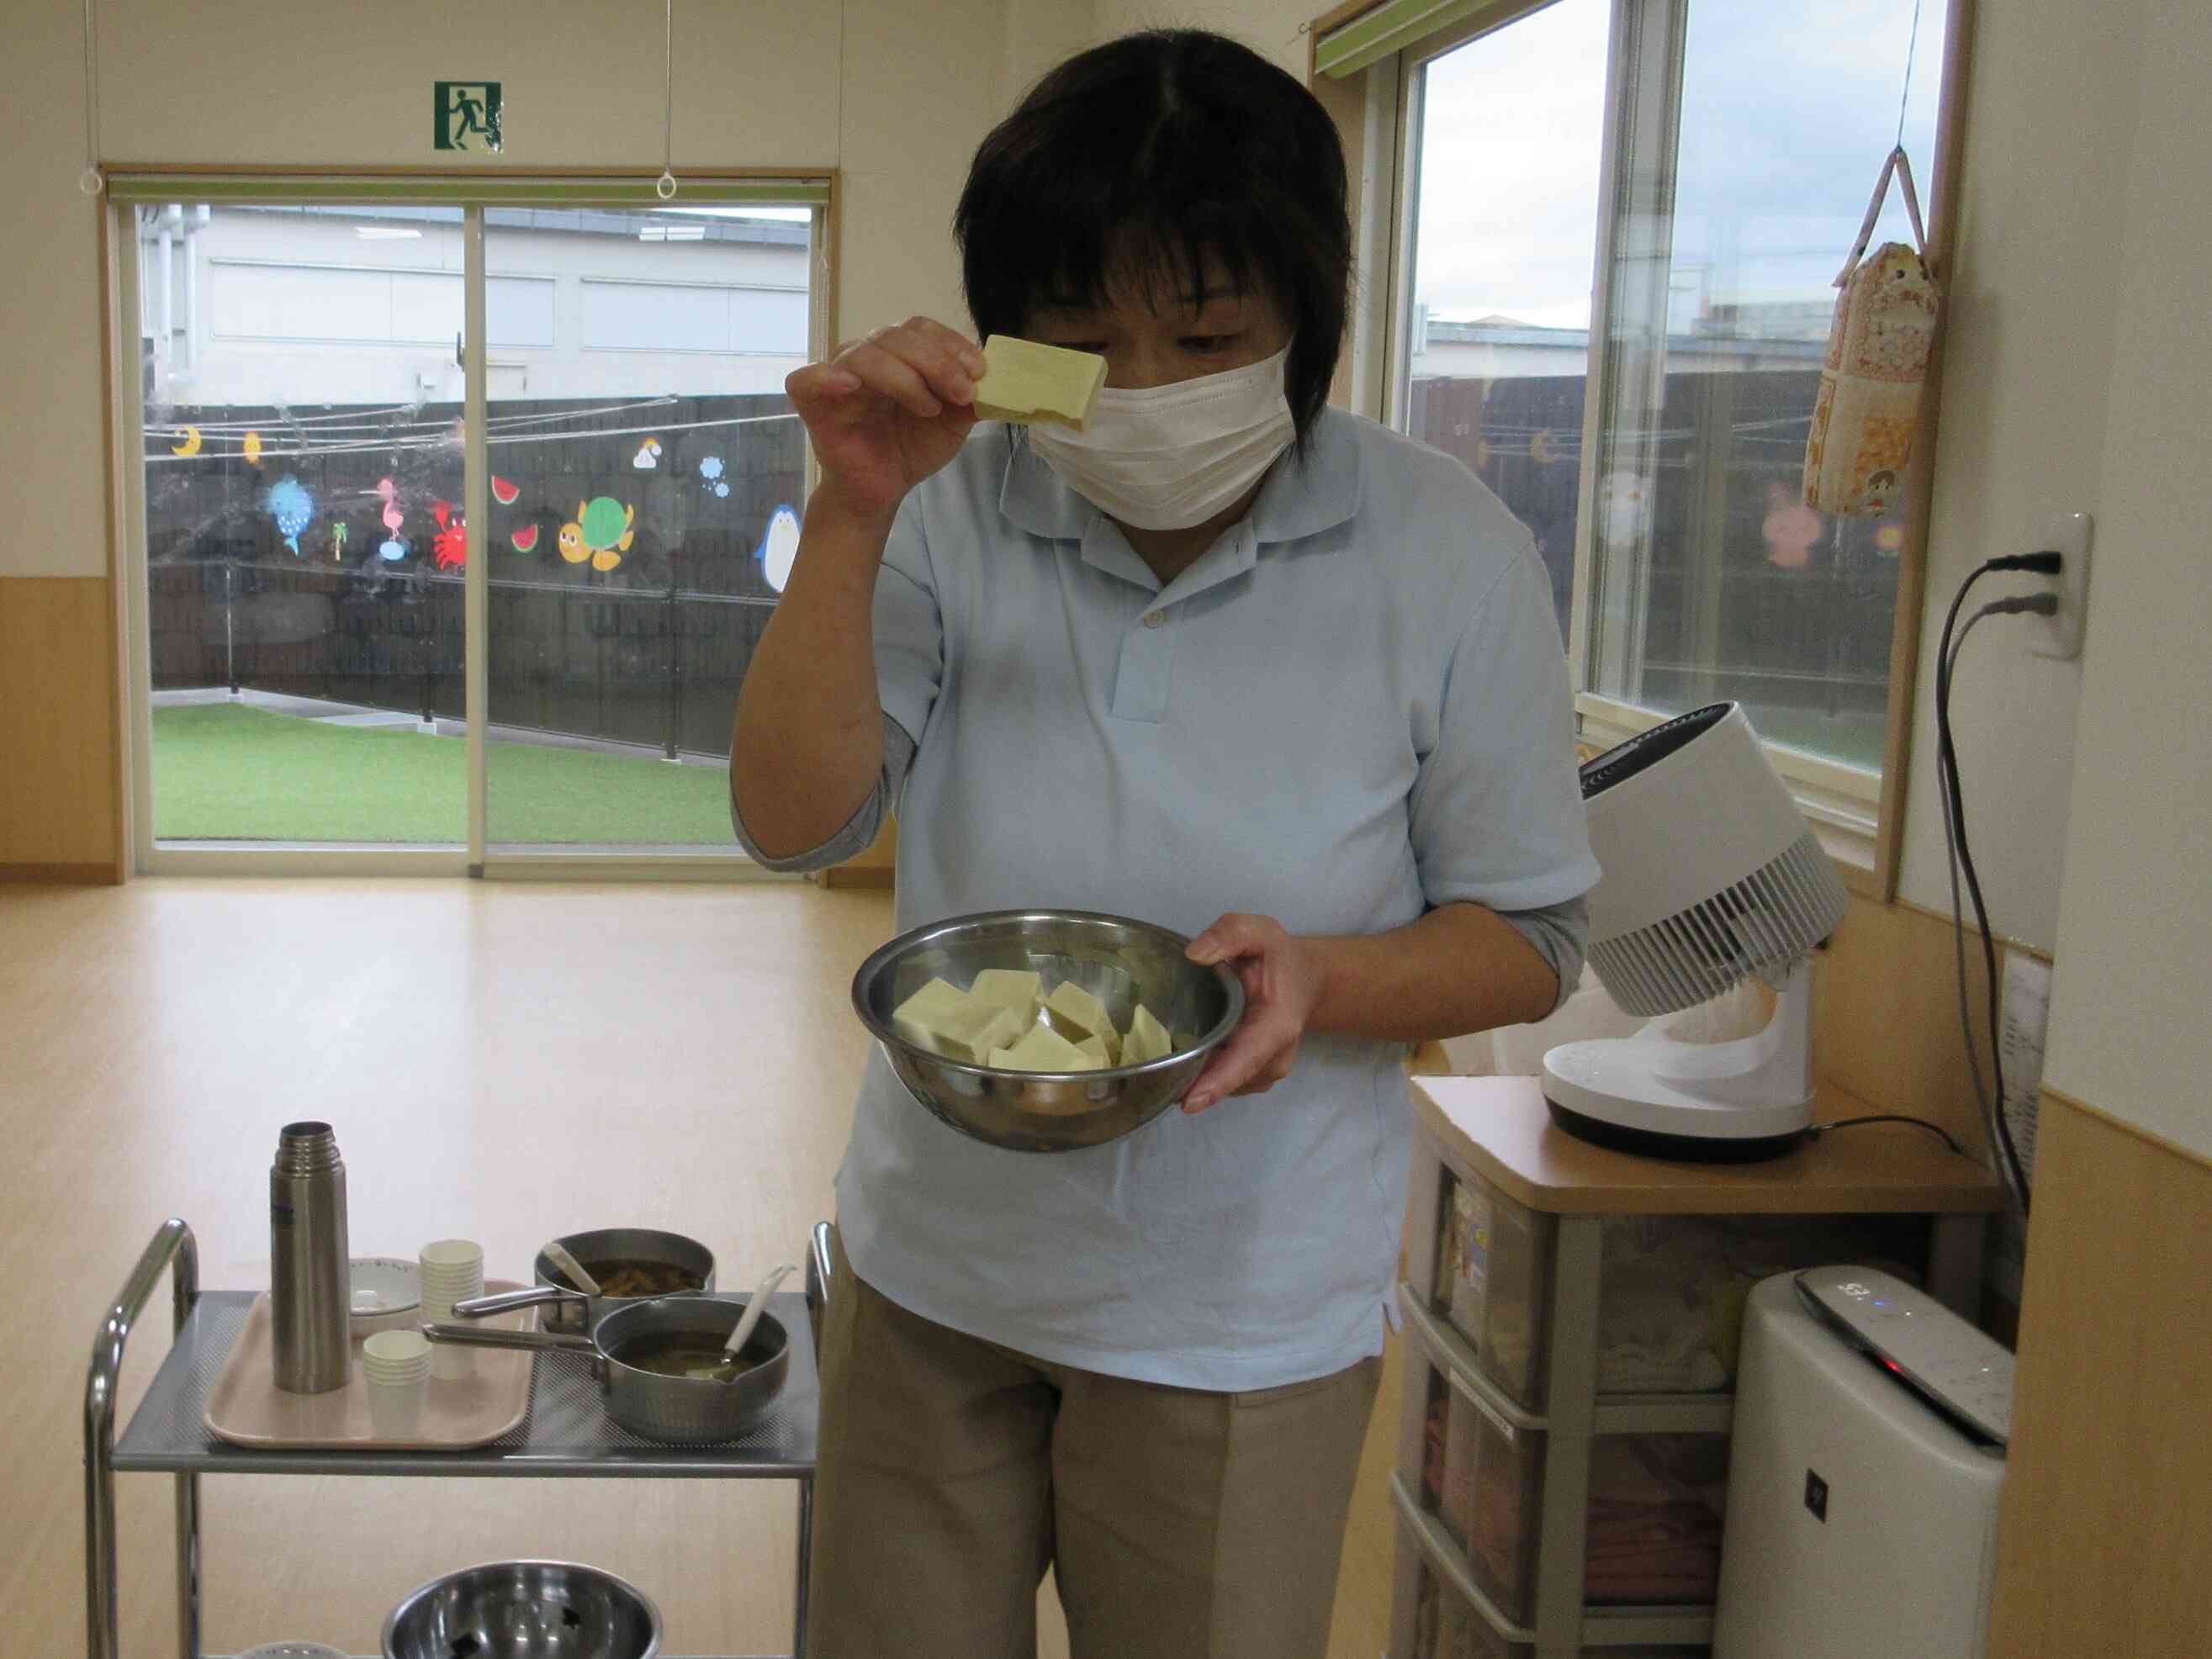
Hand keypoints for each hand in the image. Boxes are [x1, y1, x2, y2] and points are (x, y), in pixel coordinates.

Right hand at [786, 317, 985, 526]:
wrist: (882, 490)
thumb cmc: (910, 449)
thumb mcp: (953, 423)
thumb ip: (970, 398)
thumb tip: (994, 380)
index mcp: (898, 354)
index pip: (920, 329)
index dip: (951, 344)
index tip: (978, 372)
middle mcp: (867, 356)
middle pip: (895, 336)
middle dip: (936, 362)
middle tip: (961, 392)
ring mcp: (837, 376)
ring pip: (865, 354)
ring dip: (903, 377)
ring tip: (928, 408)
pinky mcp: (813, 402)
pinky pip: (808, 379)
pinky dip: (828, 378)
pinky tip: (852, 387)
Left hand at [1181, 913, 1324, 1112]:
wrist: (1304, 977)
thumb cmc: (1279, 956)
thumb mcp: (1258, 931)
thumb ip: (1230, 934)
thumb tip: (1196, 954)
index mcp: (1278, 1025)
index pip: (1246, 1059)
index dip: (1218, 1082)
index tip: (1190, 1103)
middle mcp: (1275, 1058)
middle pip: (1229, 1079)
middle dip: (1194, 1081)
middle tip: (1152, 1072)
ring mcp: (1266, 1071)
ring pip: (1224, 1084)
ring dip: (1196, 1077)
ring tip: (1163, 1059)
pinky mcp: (1254, 1076)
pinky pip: (1224, 1081)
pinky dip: (1203, 1074)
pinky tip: (1181, 1056)